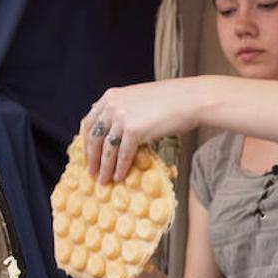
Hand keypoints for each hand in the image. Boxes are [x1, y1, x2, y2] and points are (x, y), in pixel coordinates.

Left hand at [80, 80, 201, 183]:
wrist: (190, 98)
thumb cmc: (170, 100)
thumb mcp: (138, 100)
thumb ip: (123, 112)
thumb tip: (115, 134)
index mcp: (111, 96)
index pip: (89, 121)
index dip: (86, 141)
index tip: (87, 154)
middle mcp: (112, 105)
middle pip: (94, 137)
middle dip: (91, 157)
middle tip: (91, 172)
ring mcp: (122, 117)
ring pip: (107, 149)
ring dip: (104, 167)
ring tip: (103, 180)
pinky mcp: (134, 130)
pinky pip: (123, 154)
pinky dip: (120, 168)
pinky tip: (120, 177)